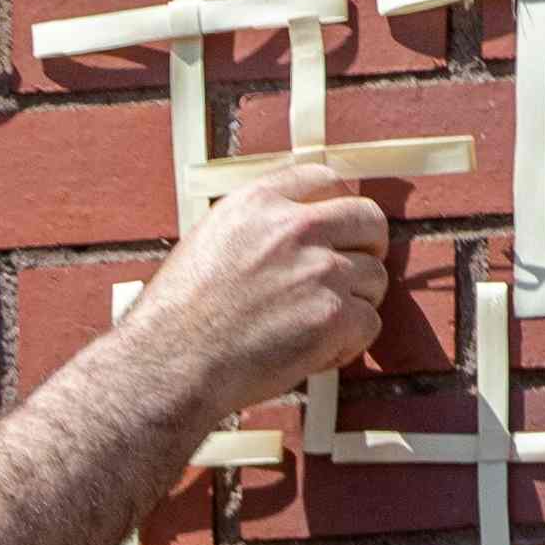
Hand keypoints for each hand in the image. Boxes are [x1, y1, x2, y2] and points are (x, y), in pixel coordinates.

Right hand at [126, 162, 394, 414]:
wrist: (169, 366)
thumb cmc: (176, 318)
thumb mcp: (207, 243)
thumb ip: (257, 227)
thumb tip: (294, 233)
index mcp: (258, 203)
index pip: (324, 178)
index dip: (337, 205)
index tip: (337, 230)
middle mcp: (293, 228)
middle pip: (368, 220)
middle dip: (367, 248)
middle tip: (351, 276)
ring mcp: (317, 271)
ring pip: (375, 277)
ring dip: (355, 303)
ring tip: (318, 326)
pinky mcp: (331, 317)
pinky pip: (369, 323)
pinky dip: (349, 343)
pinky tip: (317, 353)